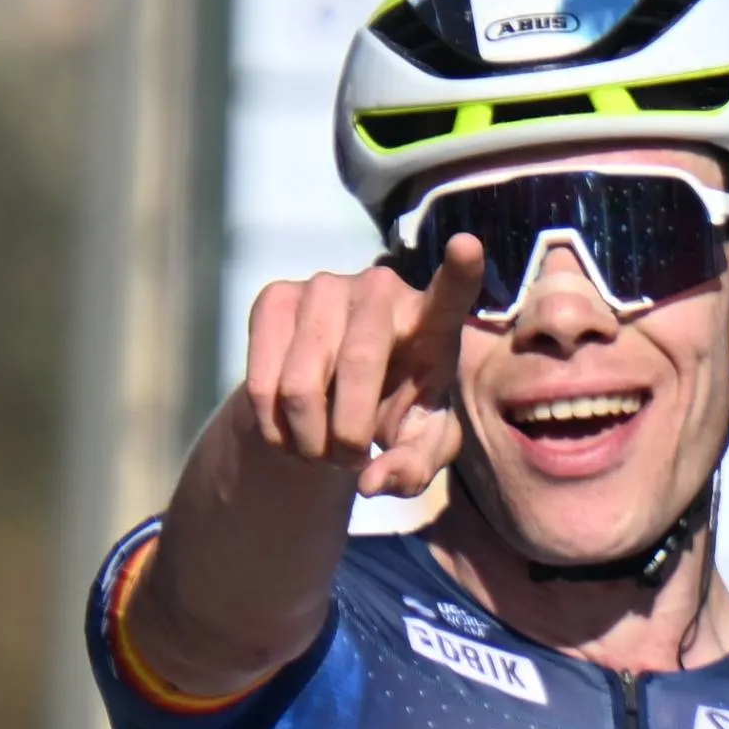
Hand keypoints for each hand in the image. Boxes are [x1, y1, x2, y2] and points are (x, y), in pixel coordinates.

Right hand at [241, 235, 485, 497]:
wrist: (334, 394)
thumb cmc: (394, 412)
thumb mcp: (417, 447)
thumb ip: (413, 468)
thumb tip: (372, 482)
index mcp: (431, 321)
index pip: (450, 294)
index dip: (459, 272)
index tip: (467, 246)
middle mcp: (380, 290)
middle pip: (358, 364)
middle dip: (348, 433)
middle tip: (348, 460)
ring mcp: (323, 286)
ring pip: (300, 384)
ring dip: (308, 440)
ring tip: (321, 446)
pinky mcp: (275, 297)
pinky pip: (261, 383)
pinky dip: (273, 429)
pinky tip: (289, 430)